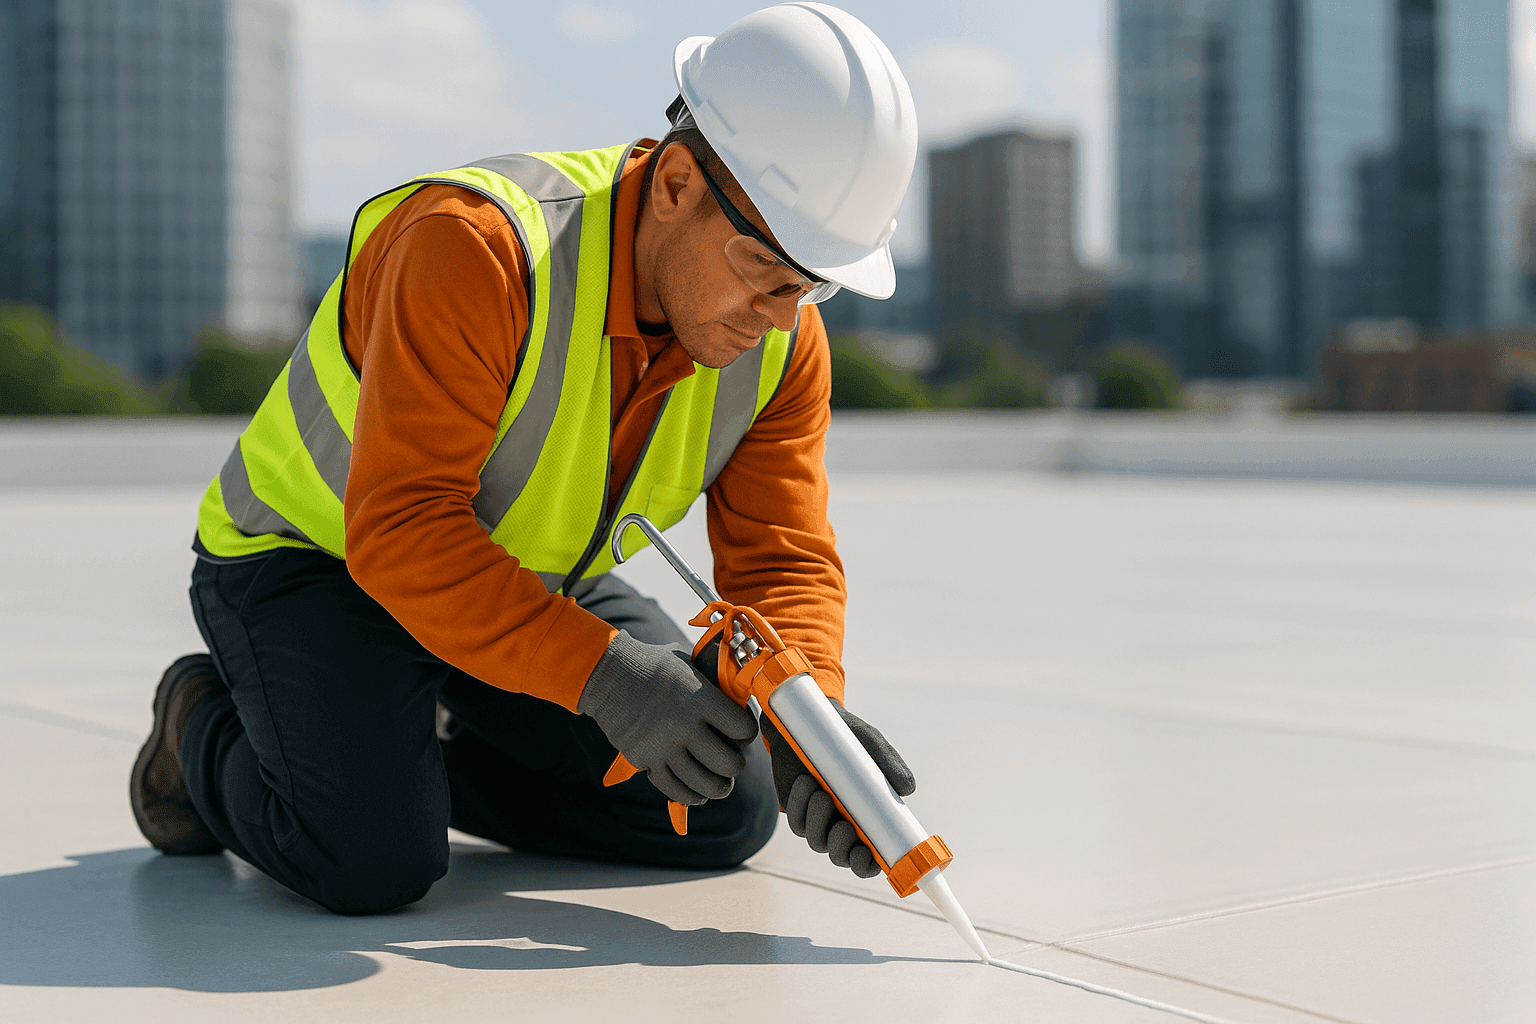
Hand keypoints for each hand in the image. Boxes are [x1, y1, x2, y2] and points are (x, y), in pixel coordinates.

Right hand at [579, 631, 758, 804]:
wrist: (608, 674)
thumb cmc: (655, 665)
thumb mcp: (690, 664)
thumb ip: (714, 685)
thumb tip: (740, 700)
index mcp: (700, 698)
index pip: (744, 729)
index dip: (748, 731)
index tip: (742, 730)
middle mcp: (684, 726)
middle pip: (729, 764)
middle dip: (736, 764)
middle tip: (732, 759)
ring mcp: (664, 747)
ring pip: (706, 784)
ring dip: (719, 787)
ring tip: (721, 783)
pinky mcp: (646, 760)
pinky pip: (675, 790)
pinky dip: (691, 795)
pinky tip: (698, 793)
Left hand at [760, 701, 914, 877]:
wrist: (811, 723)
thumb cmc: (849, 738)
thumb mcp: (871, 744)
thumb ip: (890, 764)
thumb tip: (908, 789)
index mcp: (869, 818)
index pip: (870, 859)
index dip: (866, 866)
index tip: (865, 854)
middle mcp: (845, 825)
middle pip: (842, 858)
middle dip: (841, 848)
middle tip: (844, 826)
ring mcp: (819, 820)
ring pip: (817, 842)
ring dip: (818, 822)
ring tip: (820, 792)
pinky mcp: (797, 810)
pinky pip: (796, 823)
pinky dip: (799, 806)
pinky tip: (805, 783)